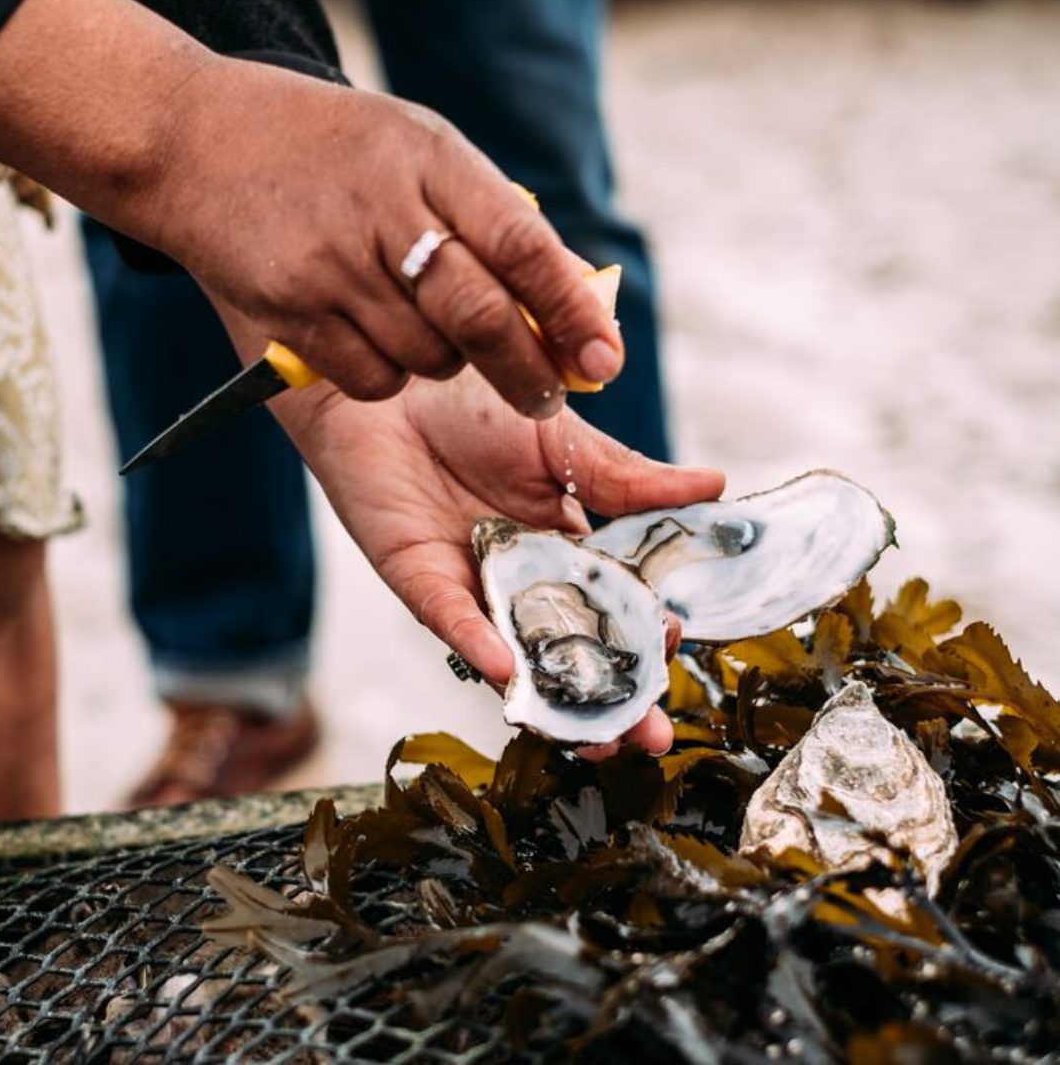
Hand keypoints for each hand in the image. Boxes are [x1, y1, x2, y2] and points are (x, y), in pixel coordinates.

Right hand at [153, 62, 620, 416]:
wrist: (197, 142)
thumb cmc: (333, 152)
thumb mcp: (421, 152)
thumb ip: (492, 219)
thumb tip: (574, 302)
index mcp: (429, 160)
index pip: (521, 245)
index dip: (571, 310)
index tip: (605, 359)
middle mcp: (382, 213)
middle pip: (481, 316)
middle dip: (528, 371)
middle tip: (549, 395)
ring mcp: (331, 266)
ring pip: (429, 359)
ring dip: (446, 363)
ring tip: (425, 327)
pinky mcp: (290, 313)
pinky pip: (373, 378)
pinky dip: (389, 376)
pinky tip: (373, 336)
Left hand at [272, 366, 723, 755]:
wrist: (396, 371)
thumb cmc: (475, 400)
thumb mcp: (564, 439)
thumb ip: (629, 476)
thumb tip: (714, 487)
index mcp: (564, 543)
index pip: (614, 602)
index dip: (645, 632)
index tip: (678, 647)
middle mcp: (521, 577)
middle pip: (572, 648)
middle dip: (611, 696)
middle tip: (650, 734)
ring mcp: (473, 585)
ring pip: (517, 656)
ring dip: (554, 698)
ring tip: (598, 739)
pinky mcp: (421, 580)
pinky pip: (453, 621)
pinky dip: (480, 644)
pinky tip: (510, 670)